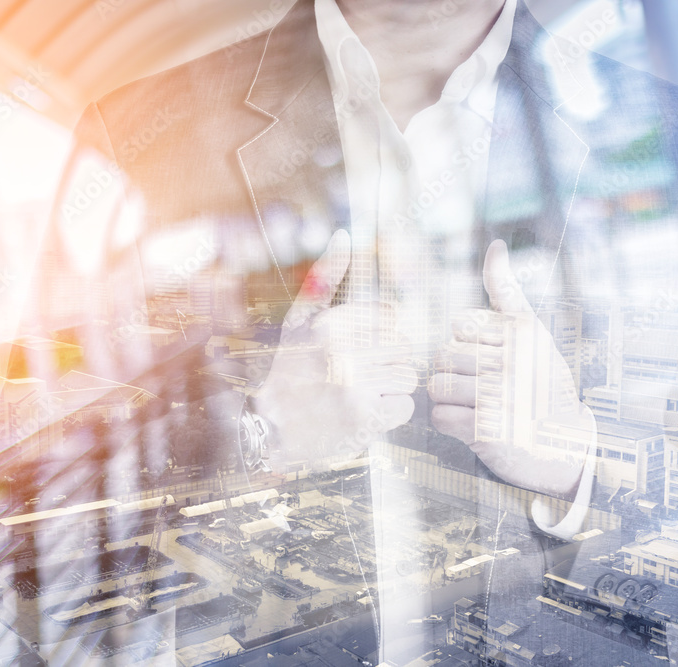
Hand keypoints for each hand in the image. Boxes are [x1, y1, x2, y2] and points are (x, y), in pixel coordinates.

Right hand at [255, 230, 417, 467]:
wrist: (269, 430)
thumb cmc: (287, 372)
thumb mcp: (299, 320)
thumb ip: (324, 279)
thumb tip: (345, 234)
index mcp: (330, 323)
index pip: (391, 317)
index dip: (378, 336)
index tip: (357, 352)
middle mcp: (344, 351)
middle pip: (403, 347)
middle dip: (387, 362)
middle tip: (357, 378)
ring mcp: (357, 384)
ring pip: (408, 376)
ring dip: (390, 389)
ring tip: (360, 396)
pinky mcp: (367, 416)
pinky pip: (406, 406)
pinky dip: (391, 414)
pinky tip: (364, 414)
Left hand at [428, 240, 593, 496]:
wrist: (565, 444)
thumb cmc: (541, 382)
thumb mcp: (531, 332)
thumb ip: (507, 291)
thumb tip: (495, 247)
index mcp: (521, 332)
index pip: (459, 326)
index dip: (467, 344)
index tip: (491, 359)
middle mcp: (513, 361)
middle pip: (442, 355)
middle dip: (453, 372)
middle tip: (481, 386)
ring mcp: (500, 396)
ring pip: (436, 386)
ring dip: (449, 398)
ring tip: (475, 404)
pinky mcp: (487, 431)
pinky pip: (439, 416)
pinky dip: (448, 423)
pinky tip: (472, 424)